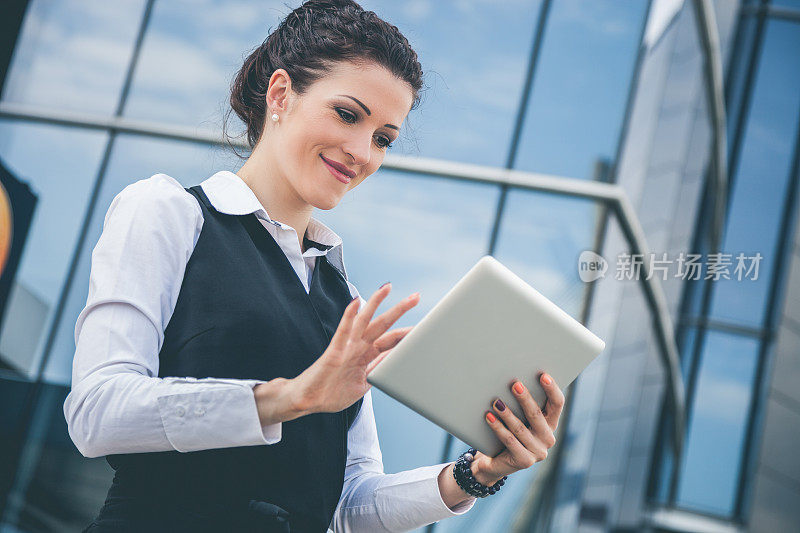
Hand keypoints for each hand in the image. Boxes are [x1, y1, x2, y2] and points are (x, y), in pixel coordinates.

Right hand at [293, 283, 419, 413]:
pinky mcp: (334, 351)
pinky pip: (343, 331)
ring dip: (375, 303)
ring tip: (387, 287)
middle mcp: (358, 346)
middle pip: (383, 324)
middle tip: (416, 296)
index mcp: (366, 355)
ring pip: (364, 320)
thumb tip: (395, 360)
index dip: (408, 333)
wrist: (307, 401)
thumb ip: (378, 371)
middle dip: (400, 310)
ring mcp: (346, 347)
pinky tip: (356, 303)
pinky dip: (349, 316)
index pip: (391, 340)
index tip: (425, 327)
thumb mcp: (363, 384)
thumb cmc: (331, 393)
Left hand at [471, 372, 564, 484]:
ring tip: (496, 402)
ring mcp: (538, 452)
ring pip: (520, 428)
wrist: (495, 462)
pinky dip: (498, 428)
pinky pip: (509, 440)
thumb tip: (514, 381)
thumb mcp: (518, 417)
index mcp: (550, 424)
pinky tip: (489, 417)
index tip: (543, 375)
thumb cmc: (508, 432)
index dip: (552, 389)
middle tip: (515, 385)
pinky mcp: (525, 461)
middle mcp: (548, 438)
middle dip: (525, 398)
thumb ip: (521, 404)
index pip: (557, 404)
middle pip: (537, 414)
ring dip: (507, 413)